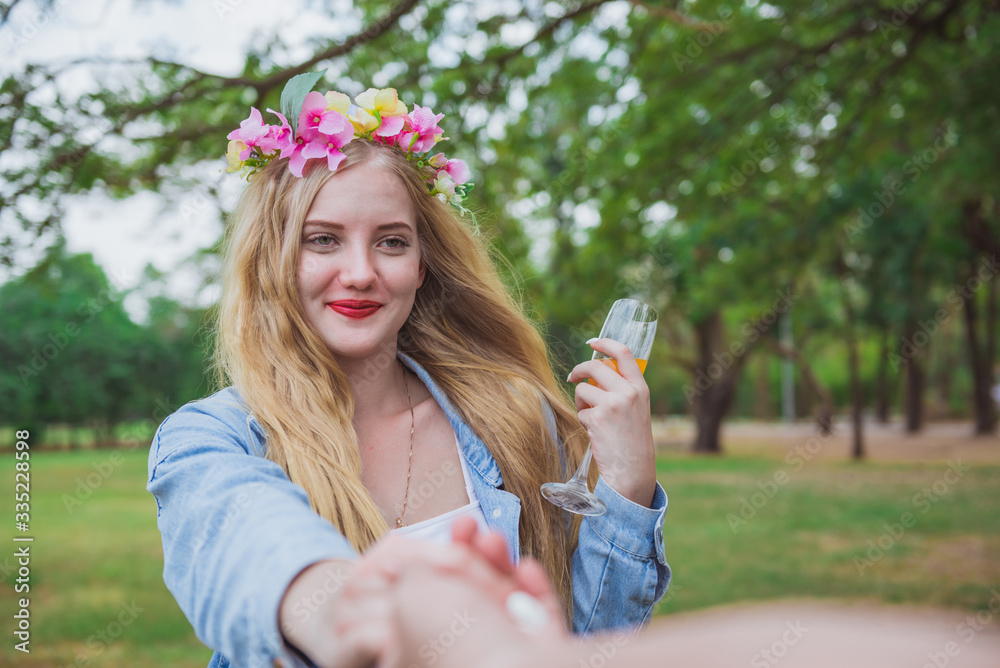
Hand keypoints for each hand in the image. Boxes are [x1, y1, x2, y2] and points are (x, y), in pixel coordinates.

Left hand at [383, 519, 568, 667]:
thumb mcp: (412, 592)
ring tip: (493, 538)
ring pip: (504, 599)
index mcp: (425, 647)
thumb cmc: (456, 638)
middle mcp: (464, 653)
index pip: (429, 600)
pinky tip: (526, 567)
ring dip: (498, 562)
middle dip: (469, 555)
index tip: (435, 540)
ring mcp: (504, 652)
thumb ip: (412, 571)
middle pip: (469, 594)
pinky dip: (534, 587)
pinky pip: (539, 612)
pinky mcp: (542, 648)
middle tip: (466, 528)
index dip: (434, 563)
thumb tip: (415, 564)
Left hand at [566, 338, 655, 506]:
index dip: (606, 343)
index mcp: (640, 388)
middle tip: (572, 377)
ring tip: (593, 418)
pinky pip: (580, 410)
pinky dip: (583, 420)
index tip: (593, 342)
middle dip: (579, 370)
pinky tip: (595, 432)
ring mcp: (612, 404)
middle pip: (595, 366)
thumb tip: (595, 371)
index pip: (624, 353)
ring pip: (582, 388)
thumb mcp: (636, 409)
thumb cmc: (632, 441)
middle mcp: (628, 392)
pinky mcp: (597, 417)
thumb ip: (622, 390)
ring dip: (581, 401)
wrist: (632, 470)